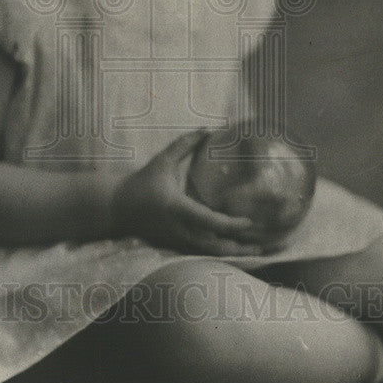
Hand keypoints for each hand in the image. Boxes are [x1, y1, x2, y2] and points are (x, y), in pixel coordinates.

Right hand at [111, 130, 275, 255]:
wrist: (117, 209)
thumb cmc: (142, 183)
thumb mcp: (162, 161)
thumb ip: (184, 144)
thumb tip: (206, 129)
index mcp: (178, 208)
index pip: (210, 221)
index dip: (232, 224)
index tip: (250, 222)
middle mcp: (180, 229)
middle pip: (216, 246)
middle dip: (241, 248)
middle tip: (264, 246)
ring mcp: (178, 240)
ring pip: (211, 253)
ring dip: (234, 253)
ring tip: (257, 251)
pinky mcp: (177, 245)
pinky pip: (203, 253)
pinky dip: (222, 253)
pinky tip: (237, 249)